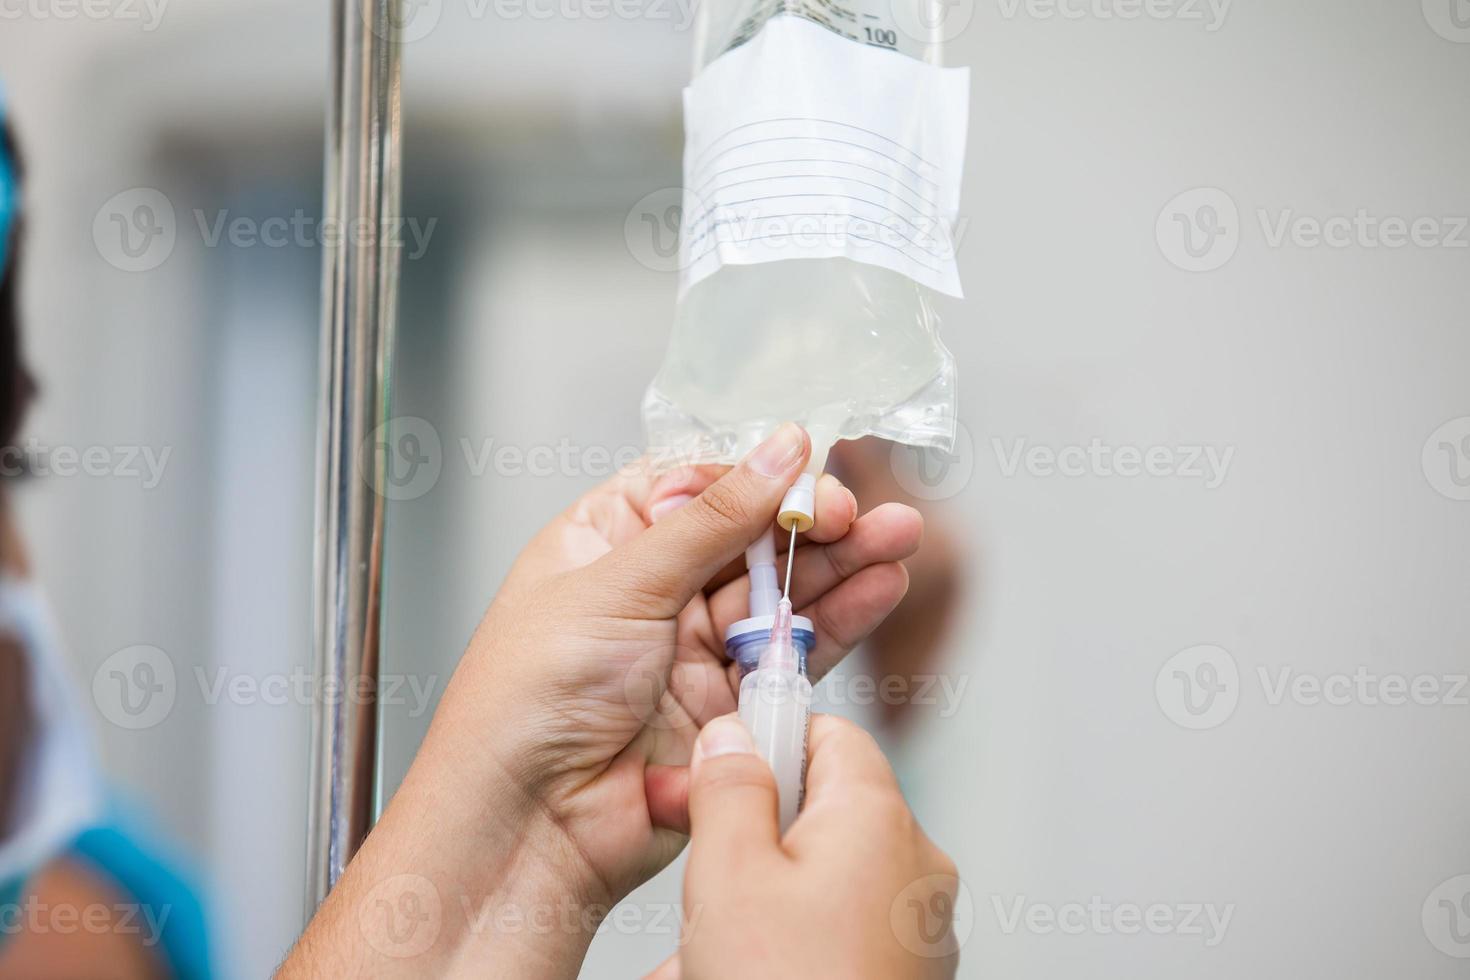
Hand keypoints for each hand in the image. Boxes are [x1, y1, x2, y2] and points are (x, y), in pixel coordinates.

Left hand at [283, 424, 923, 977]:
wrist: (528, 824)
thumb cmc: (529, 697)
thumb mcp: (620, 583)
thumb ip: (712, 520)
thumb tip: (778, 449)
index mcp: (606, 538)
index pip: (698, 484)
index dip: (758, 475)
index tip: (811, 469)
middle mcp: (652, 588)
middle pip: (751, 537)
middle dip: (814, 521)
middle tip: (870, 513)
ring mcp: (691, 648)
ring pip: (781, 593)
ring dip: (841, 567)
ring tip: (898, 541)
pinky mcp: (728, 704)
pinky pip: (793, 655)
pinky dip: (838, 624)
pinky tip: (878, 590)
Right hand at [651, 714, 961, 979]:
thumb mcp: (730, 876)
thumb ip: (730, 788)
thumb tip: (733, 736)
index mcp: (880, 819)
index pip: (829, 733)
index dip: (766, 741)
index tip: (717, 769)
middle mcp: (913, 867)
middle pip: (814, 818)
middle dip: (744, 849)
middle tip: (698, 892)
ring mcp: (915, 930)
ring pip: (813, 888)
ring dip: (752, 911)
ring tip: (701, 962)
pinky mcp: (903, 976)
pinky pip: (831, 938)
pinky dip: (783, 950)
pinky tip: (730, 977)